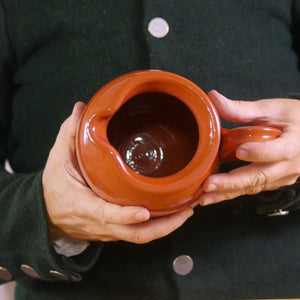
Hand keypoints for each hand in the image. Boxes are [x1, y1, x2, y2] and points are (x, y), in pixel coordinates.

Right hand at [42, 102, 193, 243]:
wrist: (48, 214)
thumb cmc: (54, 187)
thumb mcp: (58, 159)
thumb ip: (70, 134)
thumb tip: (82, 109)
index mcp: (84, 206)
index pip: (107, 215)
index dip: (126, 216)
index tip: (146, 211)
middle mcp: (100, 224)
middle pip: (135, 234)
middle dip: (163, 226)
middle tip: (186, 210)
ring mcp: (110, 231)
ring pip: (140, 237)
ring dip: (166, 227)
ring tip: (186, 211)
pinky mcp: (115, 231)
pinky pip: (138, 233)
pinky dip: (157, 226)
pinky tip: (171, 213)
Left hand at [198, 91, 299, 205]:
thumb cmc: (295, 119)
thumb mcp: (272, 109)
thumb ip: (242, 108)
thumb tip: (214, 98)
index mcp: (295, 143)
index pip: (281, 151)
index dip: (260, 152)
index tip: (240, 151)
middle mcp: (289, 165)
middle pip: (260, 176)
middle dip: (232, 183)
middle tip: (209, 185)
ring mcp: (281, 177)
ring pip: (253, 187)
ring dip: (227, 193)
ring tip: (205, 197)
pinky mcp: (272, 182)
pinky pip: (251, 188)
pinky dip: (231, 192)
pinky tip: (214, 195)